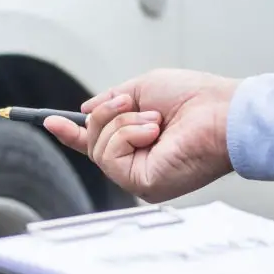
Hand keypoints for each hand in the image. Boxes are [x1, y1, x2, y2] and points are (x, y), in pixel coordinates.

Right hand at [44, 69, 239, 201]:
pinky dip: (127, 134)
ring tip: (154, 121)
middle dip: (107, 115)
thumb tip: (84, 111)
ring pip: (98, 148)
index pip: (100, 144)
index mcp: (141, 144)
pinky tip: (153, 132)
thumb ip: (112, 101)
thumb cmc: (196, 99)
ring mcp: (140, 177)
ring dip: (122, 122)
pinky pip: (110, 156)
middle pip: (93, 142)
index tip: (51, 121)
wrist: (223, 113)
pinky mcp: (143, 185)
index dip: (73, 133)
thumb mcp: (143, 89)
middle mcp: (139, 164)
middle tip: (131, 104)